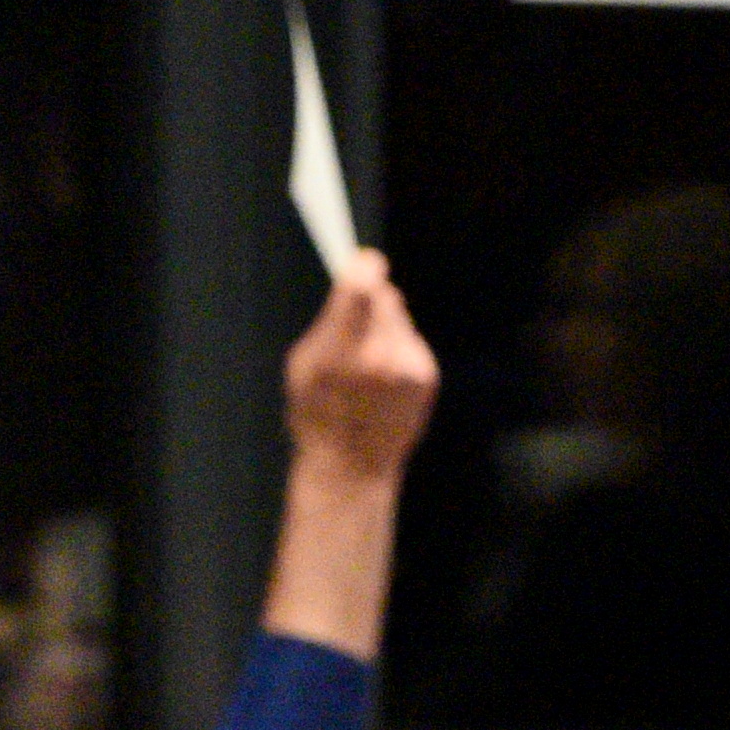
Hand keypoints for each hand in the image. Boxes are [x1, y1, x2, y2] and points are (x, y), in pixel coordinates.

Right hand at [285, 254, 439, 487]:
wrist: (352, 468)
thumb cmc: (318, 415)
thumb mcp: (303, 365)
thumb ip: (330, 322)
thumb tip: (355, 279)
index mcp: (341, 352)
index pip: (361, 288)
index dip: (364, 268)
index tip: (364, 262)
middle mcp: (380, 356)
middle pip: (383, 297)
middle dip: (370, 302)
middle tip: (354, 327)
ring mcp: (408, 367)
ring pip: (399, 318)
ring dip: (385, 327)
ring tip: (367, 365)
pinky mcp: (426, 375)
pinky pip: (410, 341)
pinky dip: (398, 350)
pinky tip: (384, 380)